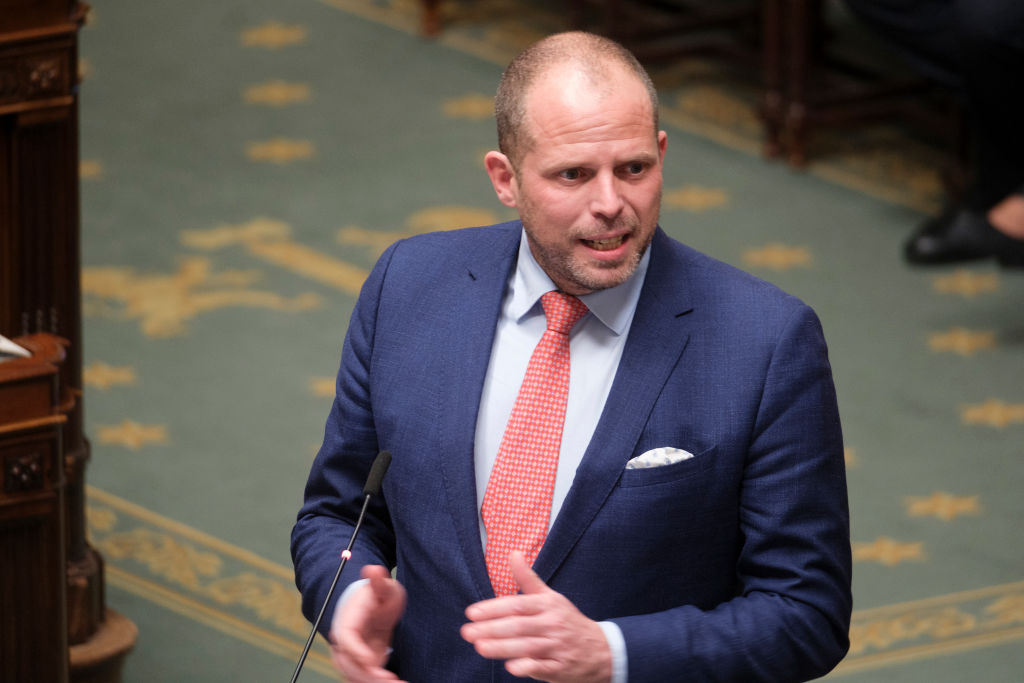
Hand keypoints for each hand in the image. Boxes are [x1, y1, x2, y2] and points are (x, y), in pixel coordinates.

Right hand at [328, 565, 406, 681]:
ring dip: (373, 682)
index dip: (356, 651)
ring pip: (355, 676)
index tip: (371, 661)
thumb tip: (373, 568)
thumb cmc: (377, 596)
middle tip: (390, 680)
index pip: (345, 638)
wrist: (370, 607)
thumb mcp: (383, 587)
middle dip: (368, 675)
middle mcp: (343, 643)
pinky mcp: (360, 666)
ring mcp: (350, 656)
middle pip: (348, 664)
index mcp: (347, 622)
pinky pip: (363, 679)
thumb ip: (379, 582)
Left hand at [460, 552, 611, 681]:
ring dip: (502, 648)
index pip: (518, 605)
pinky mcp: (561, 668)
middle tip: (467, 632)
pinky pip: (543, 667)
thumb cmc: (567, 620)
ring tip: (479, 647)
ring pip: (528, 646)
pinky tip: (510, 667)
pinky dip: (527, 667)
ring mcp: (558, 646)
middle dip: (491, 629)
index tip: (472, 612)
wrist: (601, 649)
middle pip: (519, 625)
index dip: (494, 608)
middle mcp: (553, 624)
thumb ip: (528, 578)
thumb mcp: (551, 597)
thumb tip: (513, 553)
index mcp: (548, 604)